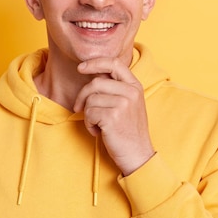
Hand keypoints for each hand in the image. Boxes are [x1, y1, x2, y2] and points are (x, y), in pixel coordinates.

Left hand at [73, 57, 154, 175]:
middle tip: (79, 108)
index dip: (95, 63)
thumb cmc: (128, 130)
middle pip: (96, 83)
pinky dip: (89, 125)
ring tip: (98, 125)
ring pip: (90, 99)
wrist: (137, 154)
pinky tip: (99, 132)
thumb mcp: (129, 104)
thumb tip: (92, 74)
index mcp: (135, 86)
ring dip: (88, 114)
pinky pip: (89, 113)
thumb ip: (115, 88)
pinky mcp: (113, 116)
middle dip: (83, 96)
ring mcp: (123, 103)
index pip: (114, 63)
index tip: (81, 67)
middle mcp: (131, 92)